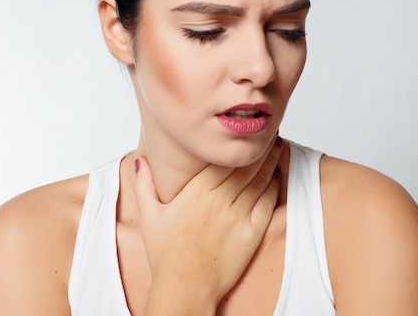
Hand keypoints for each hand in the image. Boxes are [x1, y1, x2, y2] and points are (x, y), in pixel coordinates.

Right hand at [134, 136, 283, 314]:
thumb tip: (139, 160)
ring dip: (271, 161)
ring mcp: (238, 214)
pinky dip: (274, 187)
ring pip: (260, 180)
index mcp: (197, 190)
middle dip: (260, 147)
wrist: (185, 286)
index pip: (224, 158)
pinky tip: (277, 177)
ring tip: (278, 146)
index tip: (246, 132)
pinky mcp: (252, 232)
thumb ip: (143, 184)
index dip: (238, 144)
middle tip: (269, 132)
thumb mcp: (148, 215)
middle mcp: (220, 198)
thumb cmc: (166, 254)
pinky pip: (267, 202)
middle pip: (246, 165)